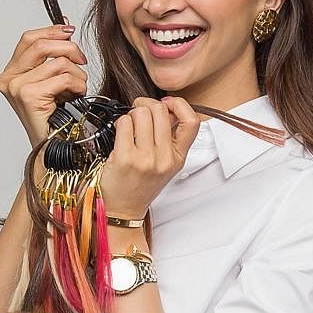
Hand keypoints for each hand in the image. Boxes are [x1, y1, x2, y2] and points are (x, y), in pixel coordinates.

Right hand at [0, 24, 88, 146]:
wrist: (55, 148)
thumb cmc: (58, 117)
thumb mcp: (54, 80)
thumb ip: (54, 56)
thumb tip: (65, 25)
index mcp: (11, 72)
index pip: (30, 38)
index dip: (52, 30)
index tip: (70, 30)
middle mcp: (9, 78)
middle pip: (42, 44)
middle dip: (70, 49)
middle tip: (82, 61)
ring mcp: (16, 87)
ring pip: (58, 62)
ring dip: (78, 74)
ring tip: (78, 89)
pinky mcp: (29, 96)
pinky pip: (64, 77)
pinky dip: (78, 85)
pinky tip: (76, 97)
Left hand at [100, 97, 201, 218]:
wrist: (124, 208)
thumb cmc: (141, 184)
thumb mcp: (166, 164)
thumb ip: (170, 137)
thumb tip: (166, 108)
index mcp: (178, 157)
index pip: (192, 121)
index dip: (179, 105)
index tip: (167, 104)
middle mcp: (164, 158)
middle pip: (160, 110)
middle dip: (146, 105)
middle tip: (139, 111)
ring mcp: (145, 158)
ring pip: (140, 113)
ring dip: (131, 114)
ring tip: (129, 126)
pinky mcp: (124, 157)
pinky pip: (123, 123)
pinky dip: (120, 123)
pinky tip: (120, 133)